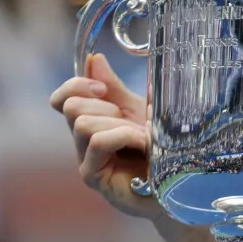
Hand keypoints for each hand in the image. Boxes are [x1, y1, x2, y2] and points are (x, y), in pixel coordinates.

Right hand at [49, 54, 161, 220]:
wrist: (181, 182)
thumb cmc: (161, 148)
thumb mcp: (140, 110)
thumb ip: (115, 88)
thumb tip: (94, 59)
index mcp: (92, 121)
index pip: (62, 99)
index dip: (76, 85)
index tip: (102, 87)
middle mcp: (83, 141)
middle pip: (71, 107)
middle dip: (105, 106)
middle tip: (133, 121)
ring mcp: (86, 160)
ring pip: (82, 124)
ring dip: (119, 124)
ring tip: (144, 136)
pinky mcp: (94, 176)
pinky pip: (97, 142)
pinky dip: (122, 135)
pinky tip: (143, 144)